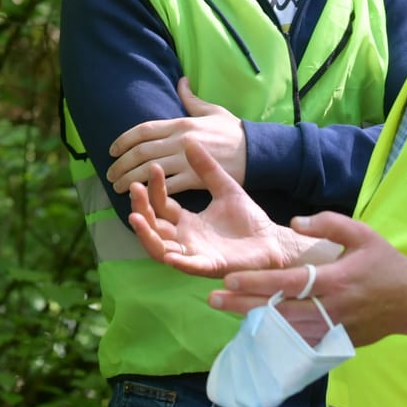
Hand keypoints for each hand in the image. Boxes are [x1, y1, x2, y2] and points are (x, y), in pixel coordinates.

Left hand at [106, 78, 247, 194]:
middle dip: (121, 164)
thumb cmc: (235, 132)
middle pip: (142, 151)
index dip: (124, 140)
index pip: (144, 129)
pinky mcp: (198, 178)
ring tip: (118, 189)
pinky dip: (153, 192)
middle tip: (110, 175)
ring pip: (150, 170)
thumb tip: (181, 81)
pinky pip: (170, 186)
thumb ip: (191, 99)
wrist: (258, 152)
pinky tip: (143, 198)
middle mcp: (181, 140)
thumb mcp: (213, 110)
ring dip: (131, 181)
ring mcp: (188, 159)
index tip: (111, 150)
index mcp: (182, 123)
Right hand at [127, 139, 304, 275]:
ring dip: (146, 235)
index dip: (154, 188)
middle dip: (141, 208)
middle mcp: (185, 238)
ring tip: (135, 217)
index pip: (161, 205)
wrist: (273, 240)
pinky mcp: (210, 266)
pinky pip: (189, 266)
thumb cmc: (248, 217)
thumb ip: (207, 168)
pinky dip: (177, 261)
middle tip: (134, 187)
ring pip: (160, 249)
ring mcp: (195, 254)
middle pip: (153, 226)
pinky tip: (168, 253)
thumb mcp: (225, 187)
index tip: (153, 167)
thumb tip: (189, 140)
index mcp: (187, 221)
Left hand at [211, 210, 406, 346]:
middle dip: (243, 305)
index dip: (258, 282)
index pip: (289, 283)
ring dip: (254, 321)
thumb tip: (294, 221)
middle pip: (279, 310)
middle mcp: (331, 309)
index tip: (229, 280)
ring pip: (285, 330)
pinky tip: (253, 328)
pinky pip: (299, 342)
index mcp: (336, 280)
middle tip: (212, 299)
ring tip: (226, 310)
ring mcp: (333, 330)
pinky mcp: (334, 343)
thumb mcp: (362, 233)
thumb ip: (329, 223)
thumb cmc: (385, 263)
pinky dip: (275, 336)